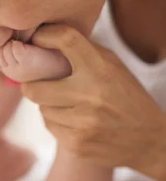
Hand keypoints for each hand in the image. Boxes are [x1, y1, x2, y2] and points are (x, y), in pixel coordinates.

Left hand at [0, 25, 165, 180]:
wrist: (149, 139)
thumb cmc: (127, 97)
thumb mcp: (114, 67)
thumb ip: (85, 52)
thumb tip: (46, 38)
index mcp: (102, 70)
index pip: (66, 41)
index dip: (45, 36)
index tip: (37, 39)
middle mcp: (91, 95)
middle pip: (35, 88)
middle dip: (31, 85)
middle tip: (35, 83)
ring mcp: (83, 123)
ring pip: (42, 109)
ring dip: (49, 105)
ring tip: (68, 104)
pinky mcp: (77, 144)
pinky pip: (50, 127)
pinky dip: (57, 122)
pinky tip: (74, 121)